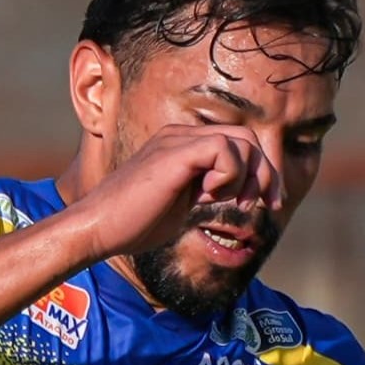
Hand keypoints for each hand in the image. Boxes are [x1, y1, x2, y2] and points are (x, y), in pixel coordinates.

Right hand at [67, 120, 281, 266]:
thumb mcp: (181, 205)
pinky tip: (207, 195)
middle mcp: (181, 135)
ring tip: (226, 202)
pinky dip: (229, 176)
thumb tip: (236, 196)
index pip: (239, 144)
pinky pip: (223, 149)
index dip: (261, 173)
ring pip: (241, 141)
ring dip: (246, 178)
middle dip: (265, 174)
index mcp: (182, 145)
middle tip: (264, 205)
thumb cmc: (132, 226)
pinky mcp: (175, 153)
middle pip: (247, 138)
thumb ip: (206, 192)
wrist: (98, 230)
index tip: (266, 204)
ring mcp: (177, 140)